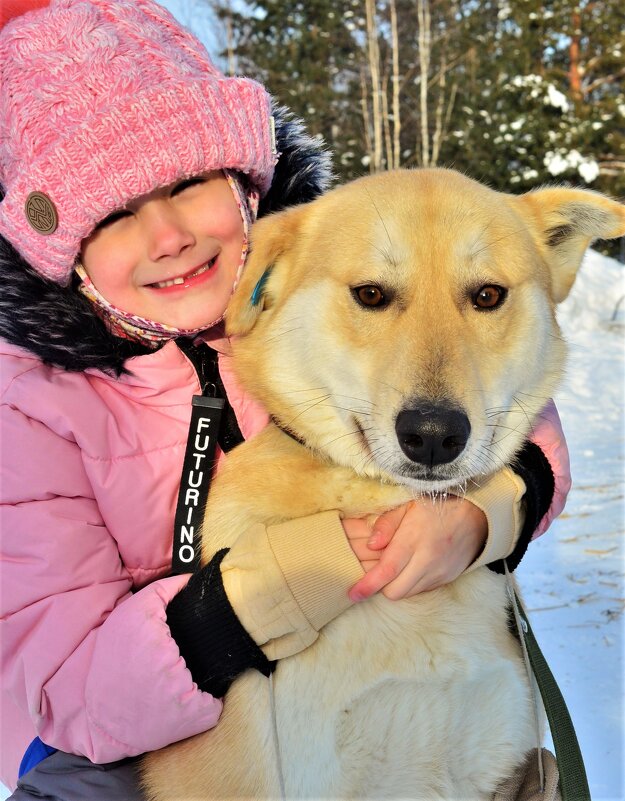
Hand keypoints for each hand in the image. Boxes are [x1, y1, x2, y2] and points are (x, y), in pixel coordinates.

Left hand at [343, 496, 486, 601]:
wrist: (476, 516)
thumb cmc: (436, 505)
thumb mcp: (408, 504)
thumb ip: (387, 523)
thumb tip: (370, 544)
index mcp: (415, 539)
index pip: (387, 570)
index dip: (368, 585)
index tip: (352, 593)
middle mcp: (428, 560)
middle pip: (395, 590)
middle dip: (380, 586)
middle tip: (372, 573)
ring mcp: (439, 573)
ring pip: (408, 593)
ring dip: (395, 586)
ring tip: (390, 570)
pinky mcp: (446, 579)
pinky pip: (421, 590)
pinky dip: (410, 584)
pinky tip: (408, 569)